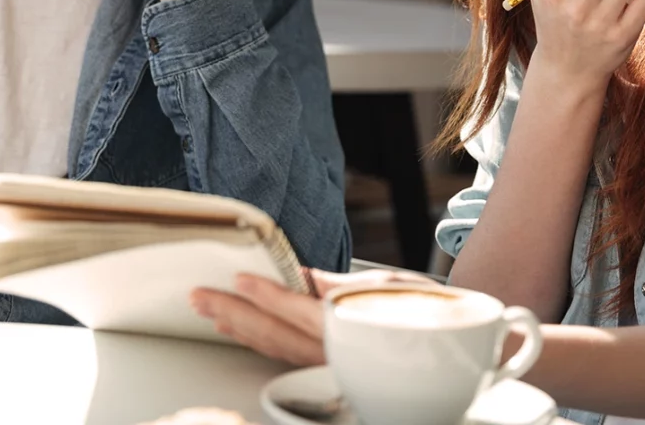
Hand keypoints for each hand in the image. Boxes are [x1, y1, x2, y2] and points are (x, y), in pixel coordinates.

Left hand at [191, 268, 429, 364]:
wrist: (444, 350)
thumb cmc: (421, 314)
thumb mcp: (388, 289)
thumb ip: (341, 286)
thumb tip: (305, 277)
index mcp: (350, 328)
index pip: (299, 310)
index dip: (266, 295)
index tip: (239, 279)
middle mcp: (333, 353)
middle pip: (274, 334)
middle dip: (233, 314)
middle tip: (200, 296)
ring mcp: (326, 366)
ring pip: (273, 348)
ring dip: (237, 328)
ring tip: (207, 310)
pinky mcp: (323, 368)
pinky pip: (282, 356)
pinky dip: (256, 341)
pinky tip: (237, 329)